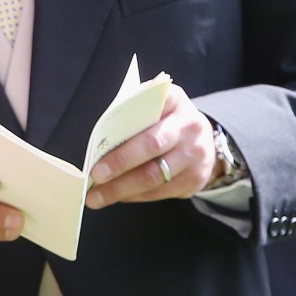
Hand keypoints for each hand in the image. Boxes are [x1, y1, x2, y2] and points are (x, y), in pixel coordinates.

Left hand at [85, 84, 216, 208]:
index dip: (124, 125)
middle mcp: (189, 126)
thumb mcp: (150, 107)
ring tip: (97, 196)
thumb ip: (130, 115)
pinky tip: (118, 196)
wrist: (201, 138)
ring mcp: (196, 154)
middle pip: (151, 146)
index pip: (146, 111)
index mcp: (173, 100)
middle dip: (119, 163)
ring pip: (155, 176)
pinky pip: (161, 191)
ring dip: (122, 189)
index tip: (97, 149)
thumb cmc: (162, 120)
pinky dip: (135, 196)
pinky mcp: (196, 178)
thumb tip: (99, 140)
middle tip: (95, 177)